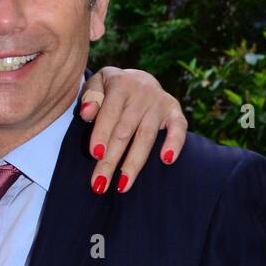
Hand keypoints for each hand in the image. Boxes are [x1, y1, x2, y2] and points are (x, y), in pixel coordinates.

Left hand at [80, 66, 186, 193]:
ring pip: (146, 137)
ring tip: (123, 186)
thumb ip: (90, 96)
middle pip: (124, 131)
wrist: (139, 80)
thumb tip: (86, 113)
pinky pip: (179, 127)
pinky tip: (167, 160)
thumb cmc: (111, 89)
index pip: (109, 113)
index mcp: (120, 84)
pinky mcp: (174, 111)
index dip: (102, 134)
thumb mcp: (98, 85)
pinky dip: (175, 143)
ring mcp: (159, 103)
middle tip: (100, 184)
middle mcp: (141, 93)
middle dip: (111, 159)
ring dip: (134, 163)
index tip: (95, 155)